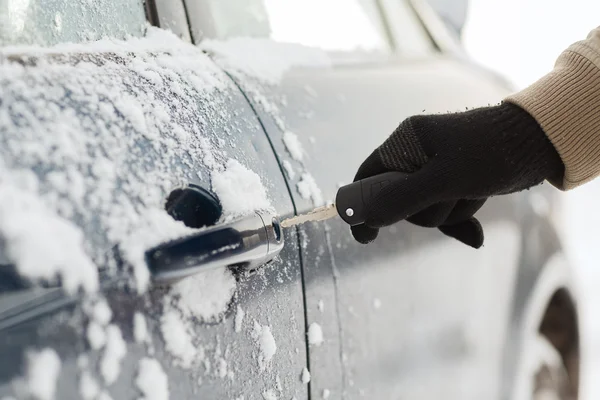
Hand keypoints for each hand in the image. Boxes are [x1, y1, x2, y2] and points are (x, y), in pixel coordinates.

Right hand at [351, 102, 563, 247]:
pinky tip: (474, 233)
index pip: (369, 176)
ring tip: (473, 194)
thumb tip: (368, 217)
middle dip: (424, 210)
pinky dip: (458, 221)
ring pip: (425, 209)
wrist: (540, 142)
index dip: (362, 204)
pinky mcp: (456, 182)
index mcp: (406, 142)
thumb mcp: (445, 178)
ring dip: (449, 213)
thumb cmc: (490, 152)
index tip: (365, 236)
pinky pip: (445, 211)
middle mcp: (417, 154)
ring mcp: (437, 169)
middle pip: (398, 199)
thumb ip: (404, 197)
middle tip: (448, 199)